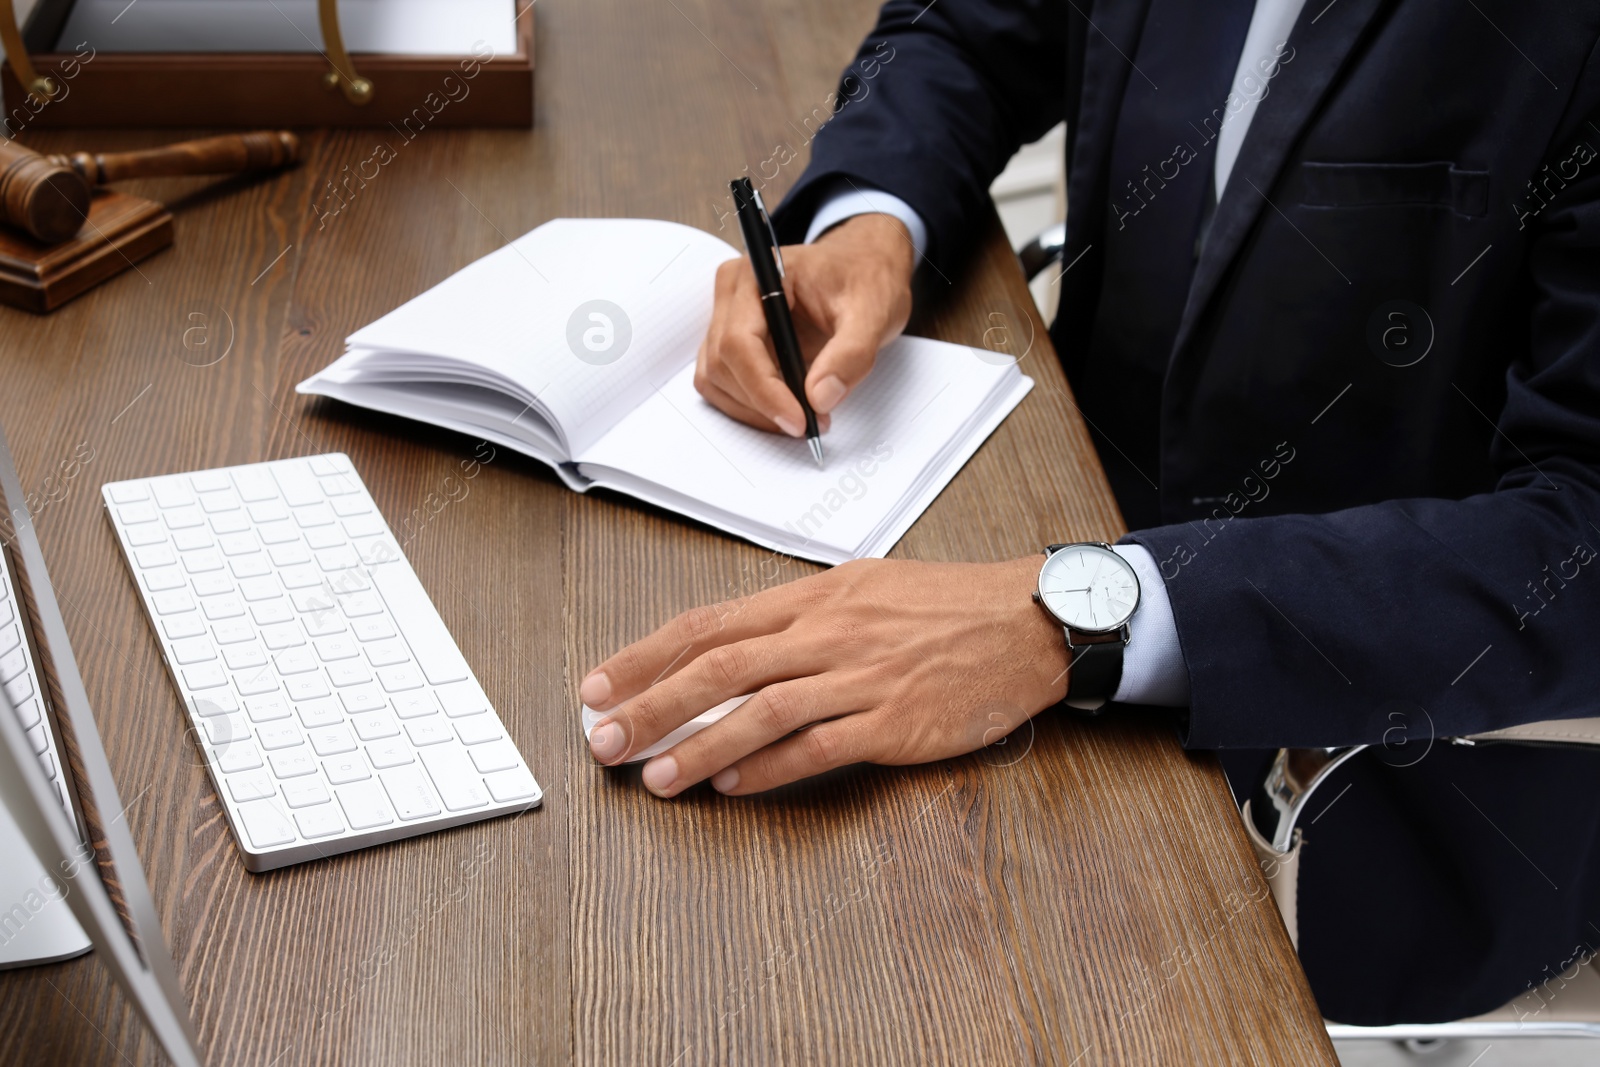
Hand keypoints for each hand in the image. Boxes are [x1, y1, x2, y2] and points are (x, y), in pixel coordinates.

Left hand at [581, 557, 1070, 796]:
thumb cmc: (946, 605)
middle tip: (603, 739)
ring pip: (761, 712)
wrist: (1027, 622)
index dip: (645, 657)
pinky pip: (819, 748)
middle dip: (651, 705)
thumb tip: (732, 650)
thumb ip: (799, 618)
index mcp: (815, 597)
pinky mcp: (895, 722)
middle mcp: (829, 633)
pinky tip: (733, 788)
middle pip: (720, 668)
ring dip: (700, 747)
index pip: (710, 625)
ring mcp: (861, 678)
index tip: (599, 685)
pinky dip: (770, 770)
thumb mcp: (864, 588)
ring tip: (656, 776)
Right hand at [695, 212, 915, 435]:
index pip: (739, 341)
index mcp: (760, 274)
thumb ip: (851, 354)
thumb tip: (820, 398)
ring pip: (716, 379)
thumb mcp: (873, 312)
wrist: (863, 269)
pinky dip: (751, 406)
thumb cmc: (864, 279)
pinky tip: (787, 408)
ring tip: (802, 417)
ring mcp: (728, 318)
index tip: (797, 420)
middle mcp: (734, 293)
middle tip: (808, 424)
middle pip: (722, 364)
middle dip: (762, 404)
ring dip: (753, 410)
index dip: (763, 388)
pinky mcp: (733, 342)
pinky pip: (724, 384)